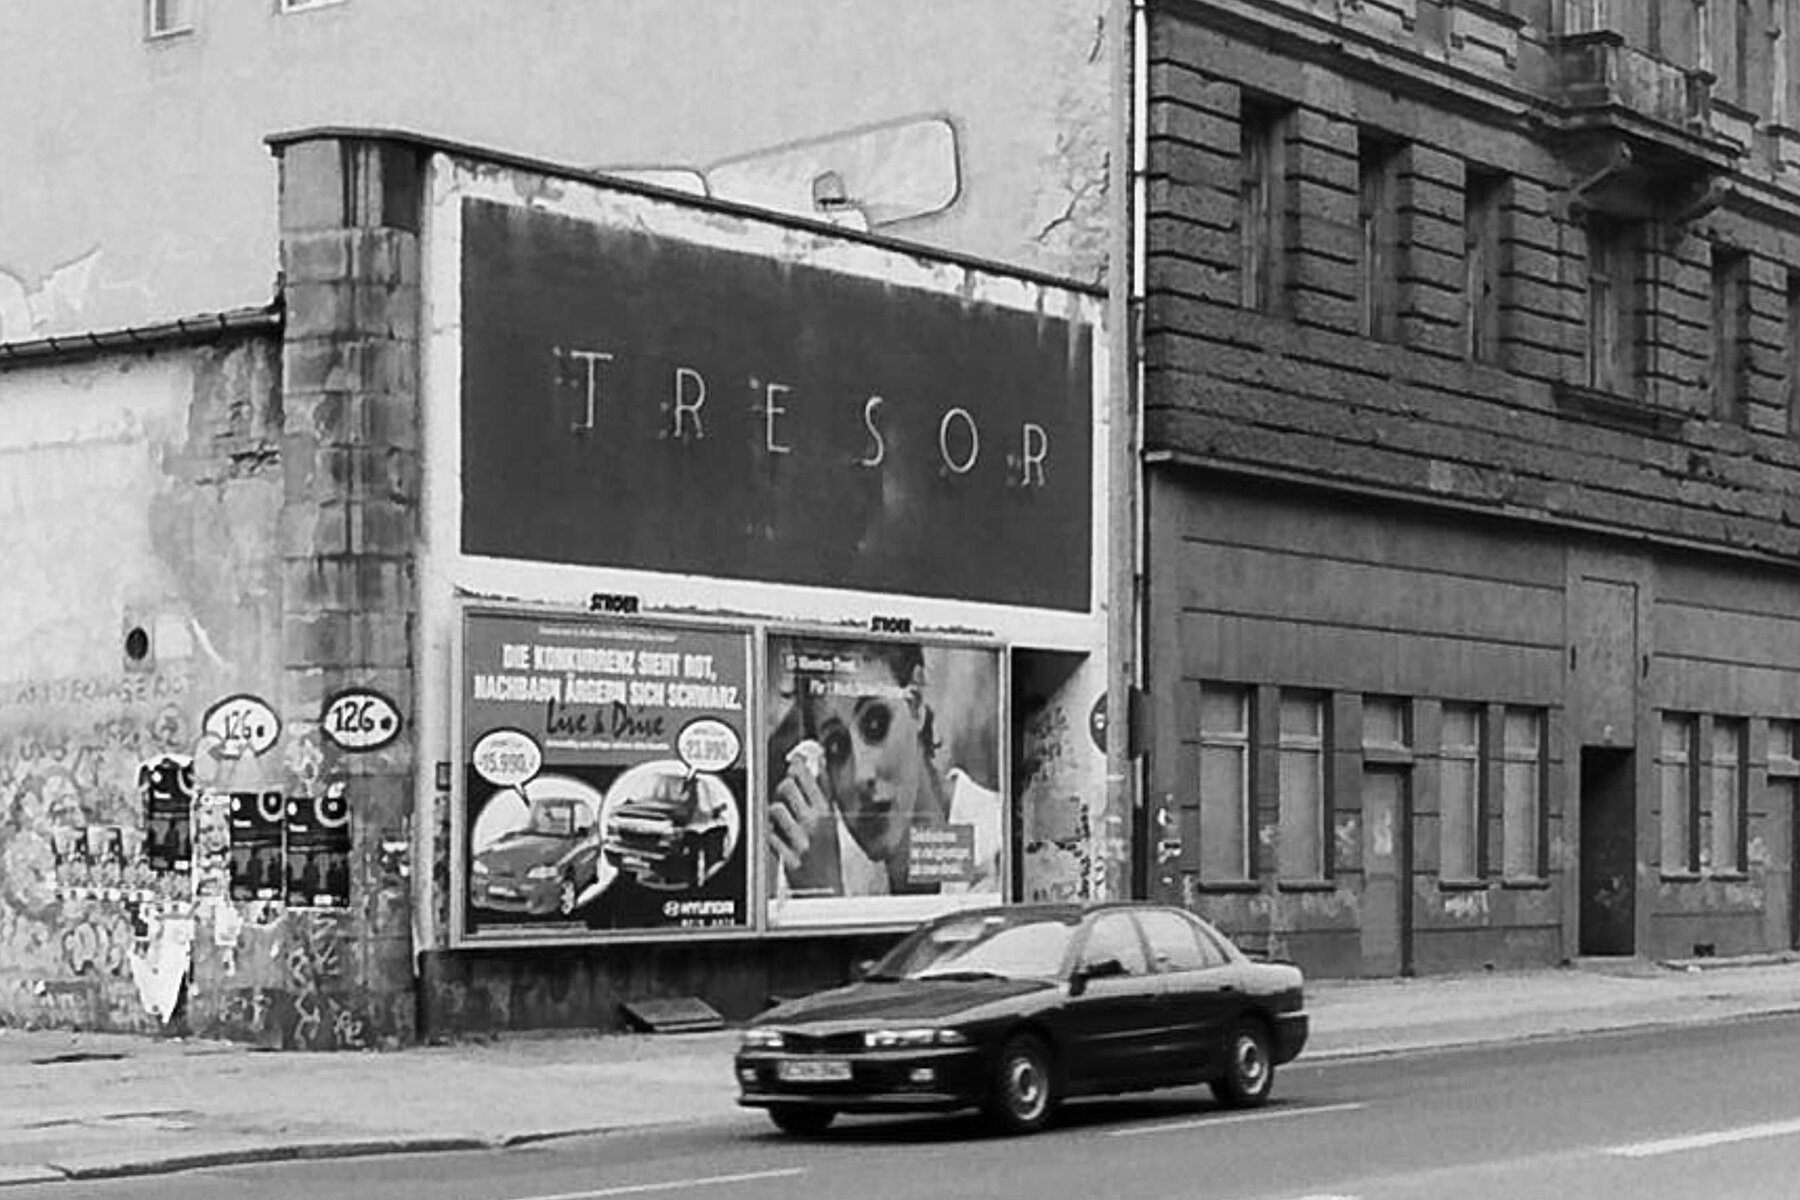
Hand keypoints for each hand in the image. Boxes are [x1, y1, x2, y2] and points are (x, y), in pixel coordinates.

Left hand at [769, 740, 842, 893]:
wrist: (826, 889)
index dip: (796, 765)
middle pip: (787, 786)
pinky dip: (768, 832)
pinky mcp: (788, 857)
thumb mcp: (831, 819)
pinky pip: (768, 834)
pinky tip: (775, 836)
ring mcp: (801, 841)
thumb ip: (823, 791)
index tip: (794, 764)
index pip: (807, 774)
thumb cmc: (827, 853)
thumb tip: (817, 763)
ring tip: (780, 820)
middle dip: (783, 789)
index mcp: (826, 812)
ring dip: (773, 812)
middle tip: (786, 797)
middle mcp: (815, 824)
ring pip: (775, 808)